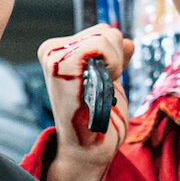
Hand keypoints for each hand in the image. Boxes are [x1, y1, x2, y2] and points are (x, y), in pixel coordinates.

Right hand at [37, 24, 134, 168]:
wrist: (88, 149)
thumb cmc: (98, 120)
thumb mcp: (108, 82)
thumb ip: (114, 60)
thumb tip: (128, 42)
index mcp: (57, 52)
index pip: (103, 32)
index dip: (114, 58)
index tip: (102, 84)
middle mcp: (51, 50)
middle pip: (107, 31)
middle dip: (116, 60)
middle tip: (101, 90)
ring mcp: (54, 55)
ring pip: (108, 35)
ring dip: (115, 66)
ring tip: (98, 91)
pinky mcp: (61, 63)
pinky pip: (102, 43)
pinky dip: (113, 65)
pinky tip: (100, 88)